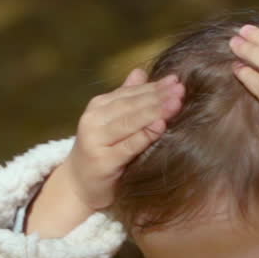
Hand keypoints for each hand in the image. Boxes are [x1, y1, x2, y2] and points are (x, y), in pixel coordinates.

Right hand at [26, 68, 182, 237]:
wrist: (77, 185)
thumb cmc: (100, 152)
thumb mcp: (110, 122)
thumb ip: (124, 98)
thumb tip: (140, 72)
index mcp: (98, 106)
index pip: (130, 93)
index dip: (154, 86)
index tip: (176, 80)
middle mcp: (94, 120)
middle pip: (132, 105)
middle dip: (158, 96)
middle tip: (181, 88)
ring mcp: (96, 140)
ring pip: (130, 121)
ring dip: (155, 110)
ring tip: (176, 102)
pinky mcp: (103, 161)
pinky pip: (128, 146)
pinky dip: (145, 135)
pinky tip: (161, 125)